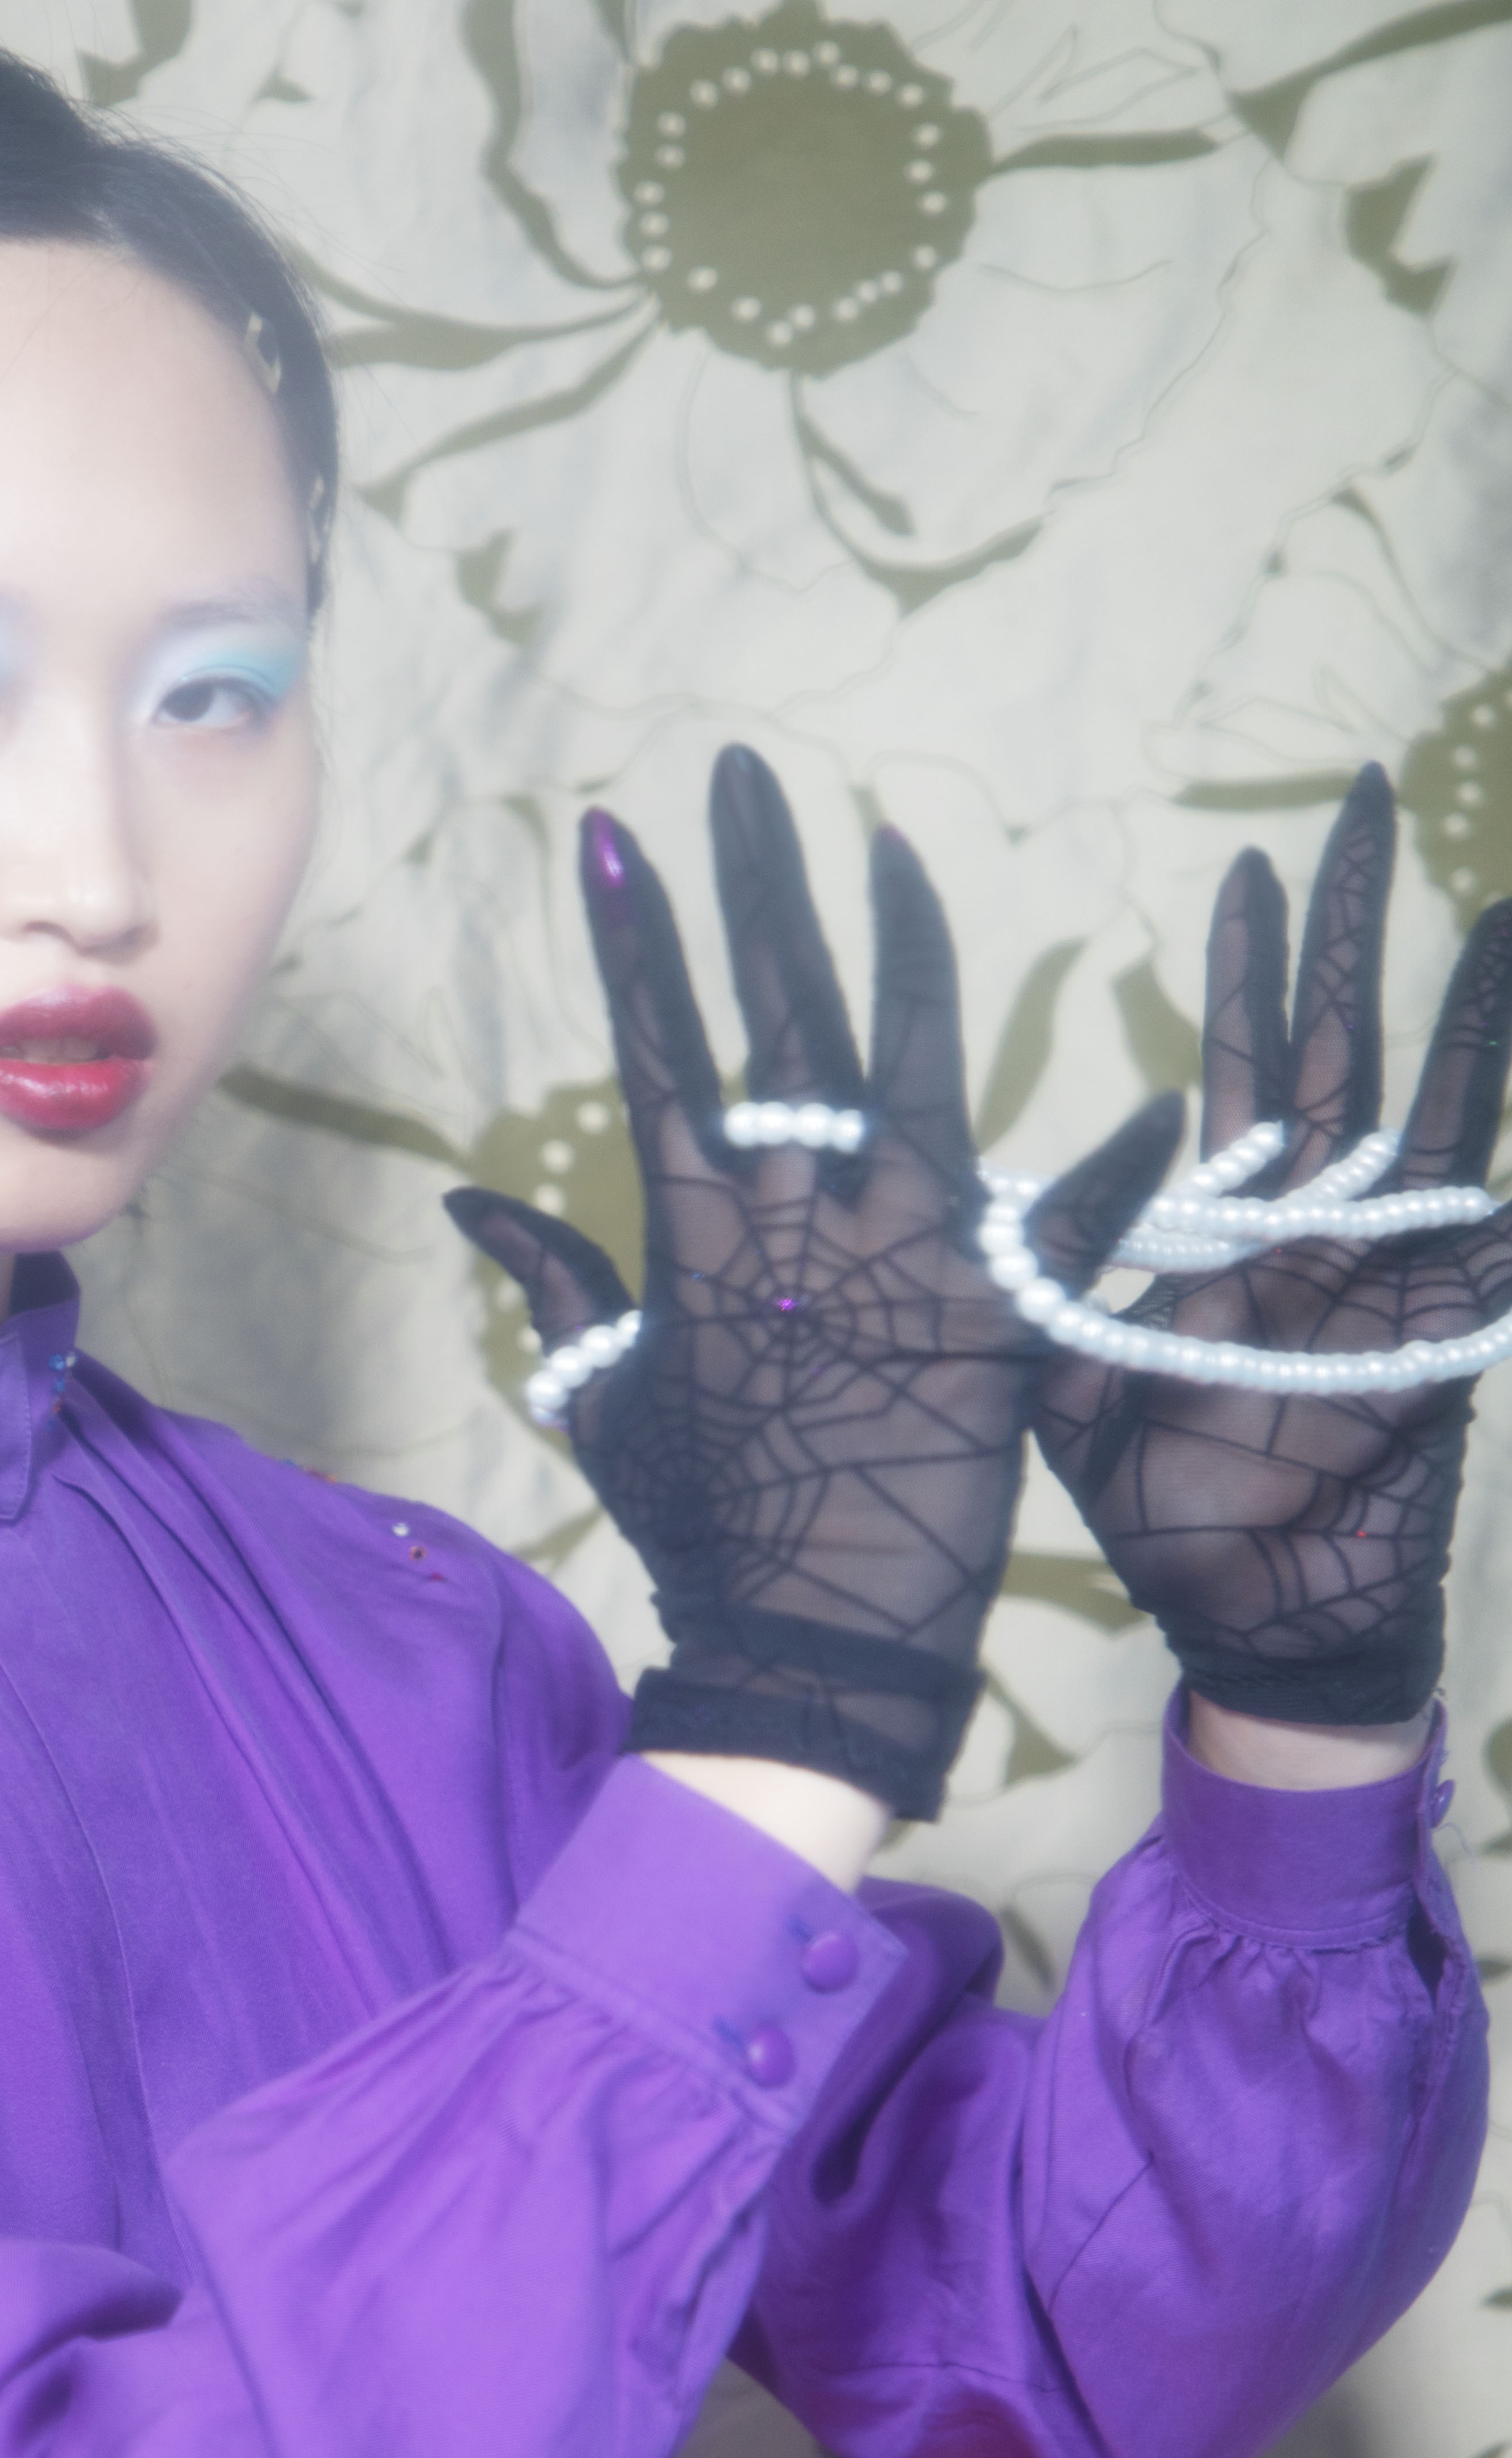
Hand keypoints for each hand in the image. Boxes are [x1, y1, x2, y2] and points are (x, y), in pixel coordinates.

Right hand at [447, 747, 1180, 1821]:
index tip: (620, 842)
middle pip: (773, 1016)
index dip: (644, 943)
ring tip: (877, 838)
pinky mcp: (994, 1318)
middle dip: (753, 888)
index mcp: (699, 1237)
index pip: (665, 1051)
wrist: (807, 1648)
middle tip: (739, 781)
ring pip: (899, 1062)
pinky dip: (1115, 1179)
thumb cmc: (708, 1531)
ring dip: (889, 944)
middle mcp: (795, 1219)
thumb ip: (560, 1290)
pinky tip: (1156, 1102)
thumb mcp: (610, 1404)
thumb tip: (474, 1202)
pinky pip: (1067, 1230)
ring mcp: (898, 1258)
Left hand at [1032, 766, 1511, 1728]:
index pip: (1240, 1067)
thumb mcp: (1072, 1398)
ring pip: (1424, 1092)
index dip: (1247, 973)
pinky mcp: (1442, 1314)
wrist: (1252, 1620)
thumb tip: (1030, 1199)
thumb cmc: (1166, 1526)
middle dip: (1346, 927)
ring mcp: (1386, 1263)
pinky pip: (1485, 1198)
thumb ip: (1052, 1294)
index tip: (1242, 869)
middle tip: (1356, 801)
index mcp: (1223, 1235)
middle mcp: (1312, 1227)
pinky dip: (1502, 1115)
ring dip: (1459, 991)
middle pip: (1335, 1040)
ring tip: (1479, 887)